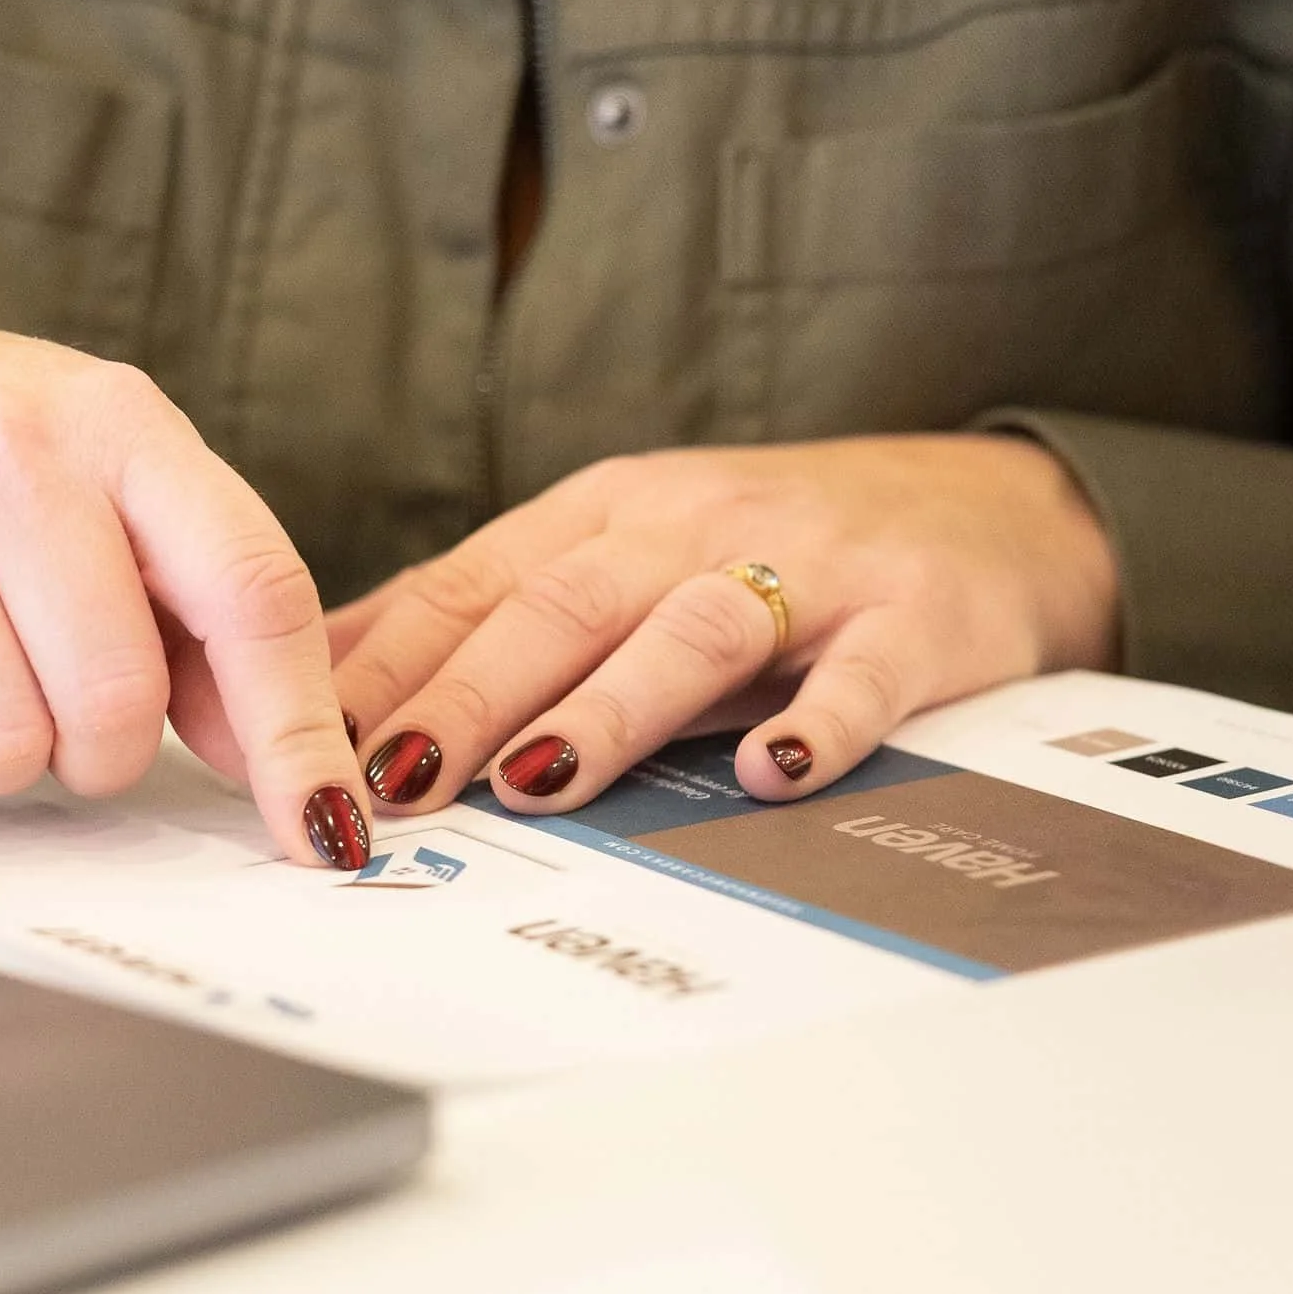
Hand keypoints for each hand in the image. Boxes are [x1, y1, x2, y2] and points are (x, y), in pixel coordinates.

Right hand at [0, 298, 370, 865]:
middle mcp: (9, 447)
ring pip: (0, 748)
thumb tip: (290, 773)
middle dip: (97, 753)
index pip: (253, 592)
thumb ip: (204, 618)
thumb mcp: (105, 489)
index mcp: (120, 423)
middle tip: (55, 704)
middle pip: (115, 704)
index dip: (297, 732)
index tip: (324, 829)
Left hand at [328, 433, 1119, 816]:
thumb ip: (481, 616)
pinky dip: (816, 724)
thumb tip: (317, 671)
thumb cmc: (775, 553)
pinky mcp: (912, 622)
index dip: (387, 666)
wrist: (985, 512)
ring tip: (541, 781)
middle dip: (468, 695)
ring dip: (609, 709)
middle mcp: (691, 529)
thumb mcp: (616, 559)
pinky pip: (859, 678)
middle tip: (396, 781)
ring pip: (689, 633)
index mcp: (602, 518)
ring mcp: (807, 572)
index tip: (307, 743)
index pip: (471, 589)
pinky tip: (773, 773)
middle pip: (560, 608)